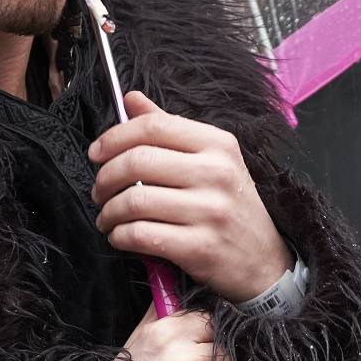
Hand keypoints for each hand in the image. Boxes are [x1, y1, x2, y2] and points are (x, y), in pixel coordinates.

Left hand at [90, 91, 293, 301]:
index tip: (97, 152)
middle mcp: (217, 173)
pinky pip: (141, 235)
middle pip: (138, 161)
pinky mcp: (200, 247)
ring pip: (134, 201)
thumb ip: (170, 129)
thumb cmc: (231, 207)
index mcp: (218, 145)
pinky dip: (119, 236)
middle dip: (105, 177)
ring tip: (107, 217)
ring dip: (109, 211)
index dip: (115, 136)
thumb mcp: (212, 160)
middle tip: (99, 191)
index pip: (154, 126)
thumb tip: (131, 99)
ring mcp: (211, 211)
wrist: (264, 262)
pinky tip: (120, 236)